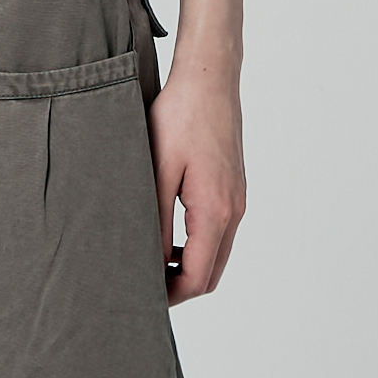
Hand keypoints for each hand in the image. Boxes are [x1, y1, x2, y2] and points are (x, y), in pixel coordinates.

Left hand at [149, 55, 244, 304]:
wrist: (209, 80)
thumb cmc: (179, 117)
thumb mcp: (157, 171)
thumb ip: (154, 222)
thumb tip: (150, 262)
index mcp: (214, 211)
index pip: (197, 278)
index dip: (170, 296)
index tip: (140, 297)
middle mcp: (233, 211)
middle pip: (211, 274)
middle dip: (180, 288)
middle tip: (142, 287)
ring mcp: (237, 201)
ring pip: (217, 255)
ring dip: (188, 267)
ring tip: (150, 264)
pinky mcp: (234, 190)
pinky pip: (219, 234)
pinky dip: (197, 247)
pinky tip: (168, 237)